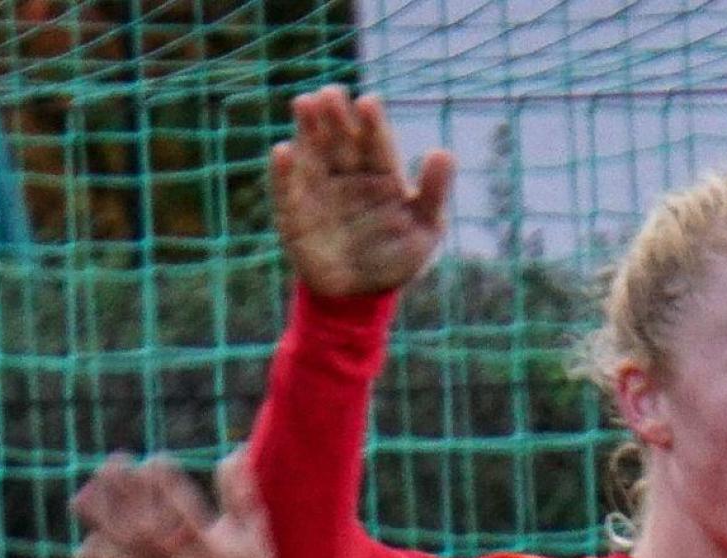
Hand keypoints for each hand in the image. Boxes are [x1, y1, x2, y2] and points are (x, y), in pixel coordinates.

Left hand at [73, 452, 278, 557]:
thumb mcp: (253, 530)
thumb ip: (240, 492)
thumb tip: (232, 452)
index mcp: (211, 545)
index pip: (182, 506)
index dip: (165, 480)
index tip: (156, 458)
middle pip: (144, 522)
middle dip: (125, 491)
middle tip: (113, 462)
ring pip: (124, 548)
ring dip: (101, 521)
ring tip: (83, 495)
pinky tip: (88, 543)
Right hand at [273, 86, 454, 296]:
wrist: (362, 295)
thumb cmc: (398, 257)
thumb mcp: (425, 228)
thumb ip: (432, 192)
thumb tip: (443, 152)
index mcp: (381, 174)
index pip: (376, 142)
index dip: (372, 122)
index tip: (369, 102)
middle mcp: (347, 174)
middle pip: (341, 139)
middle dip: (336, 116)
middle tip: (332, 93)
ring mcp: (319, 190)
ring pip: (312, 153)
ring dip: (307, 129)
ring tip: (306, 103)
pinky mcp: (294, 213)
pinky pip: (286, 190)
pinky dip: (283, 172)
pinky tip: (283, 151)